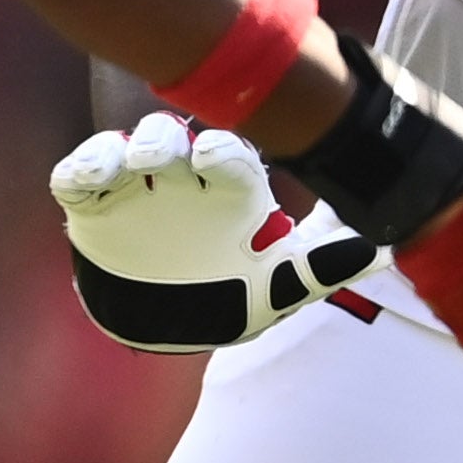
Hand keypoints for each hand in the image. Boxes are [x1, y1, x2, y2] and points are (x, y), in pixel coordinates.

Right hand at [50, 112, 373, 352]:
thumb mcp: (275, 289)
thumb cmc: (228, 295)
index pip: (228, 155)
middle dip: (171, 138)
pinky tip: (94, 177)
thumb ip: (319, 268)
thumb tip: (382, 253)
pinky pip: (79, 177)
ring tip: (137, 163)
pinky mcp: (94, 206)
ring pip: (130, 146)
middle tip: (172, 154)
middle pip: (175, 136)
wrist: (168, 326)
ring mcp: (136, 188)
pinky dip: (82, 169)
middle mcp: (183, 178)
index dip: (222, 151)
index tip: (216, 156)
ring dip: (131, 148)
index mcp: (227, 188)